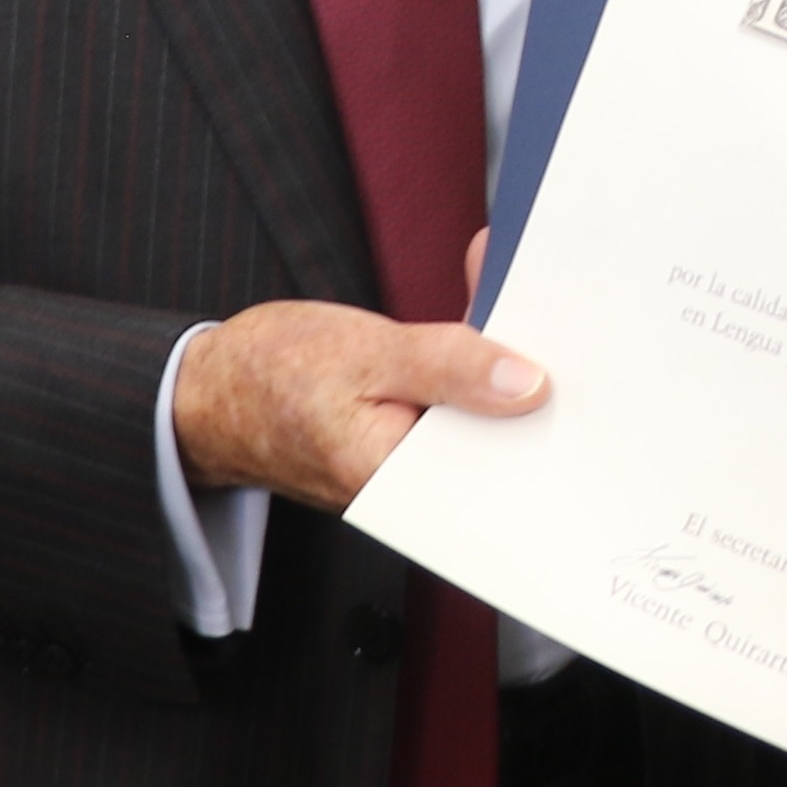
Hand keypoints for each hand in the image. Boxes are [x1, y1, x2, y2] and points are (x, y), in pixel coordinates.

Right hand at [175, 295, 547, 511]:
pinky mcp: (406, 438)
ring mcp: (411, 463)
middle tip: (566, 316)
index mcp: (400, 481)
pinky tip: (490, 310)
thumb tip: (527, 385)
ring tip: (526, 300)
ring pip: (481, 413)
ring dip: (505, 358)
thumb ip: (447, 366)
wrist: (206, 391)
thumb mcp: (363, 353)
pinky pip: (457, 402)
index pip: (500, 457)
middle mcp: (413, 486)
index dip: (545, 412)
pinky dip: (475, 360)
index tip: (579, 357)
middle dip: (533, 375)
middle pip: (500, 434)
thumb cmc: (265, 375)